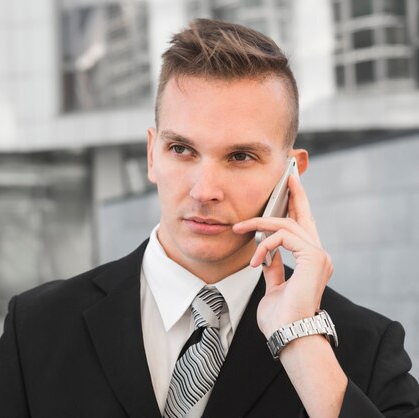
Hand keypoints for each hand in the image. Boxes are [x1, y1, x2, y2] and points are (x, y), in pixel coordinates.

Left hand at [233, 175, 332, 337]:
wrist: (289, 335)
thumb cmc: (281, 318)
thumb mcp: (273, 287)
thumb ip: (274, 268)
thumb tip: (267, 255)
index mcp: (311, 261)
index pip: (304, 227)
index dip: (298, 205)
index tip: (291, 187)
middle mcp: (319, 256)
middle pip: (304, 216)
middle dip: (294, 194)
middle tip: (287, 176)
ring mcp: (319, 256)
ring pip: (288, 224)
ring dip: (260, 224)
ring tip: (240, 229)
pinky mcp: (314, 259)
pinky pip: (284, 237)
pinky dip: (265, 244)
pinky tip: (255, 259)